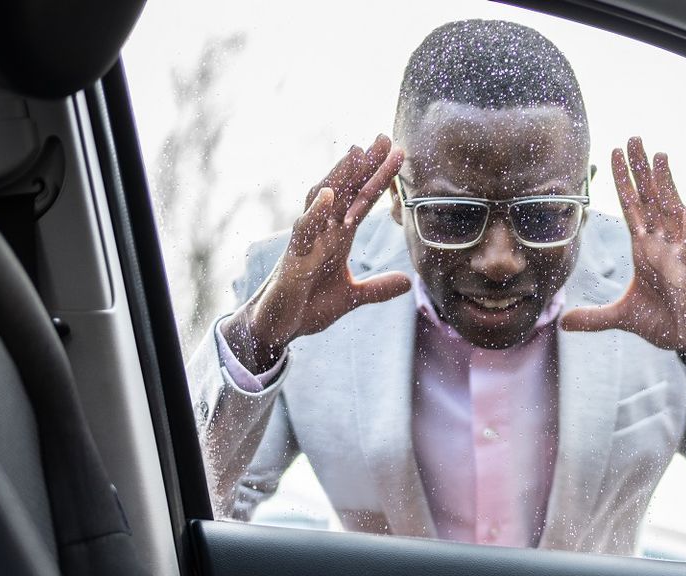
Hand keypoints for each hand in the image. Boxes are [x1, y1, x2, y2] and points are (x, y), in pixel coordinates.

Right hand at [223, 136, 410, 374]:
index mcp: (337, 237)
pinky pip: (304, 230)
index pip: (363, 201)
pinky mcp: (293, 259)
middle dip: (365, 165)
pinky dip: (317, 212)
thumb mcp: (351, 298)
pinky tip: (329, 194)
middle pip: (346, 191)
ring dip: (340, 177)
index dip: (380, 178)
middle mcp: (322, 232)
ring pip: (323, 202)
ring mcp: (307, 242)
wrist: (278, 328)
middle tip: (385, 137)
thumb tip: (407, 282)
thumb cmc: (308, 307)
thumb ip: (377, 289)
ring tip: (357, 151)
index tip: (398, 154)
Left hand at [560, 138, 685, 374]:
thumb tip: (564, 323)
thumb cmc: (664, 322)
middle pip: (649, 199)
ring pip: (671, 211)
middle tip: (633, 138)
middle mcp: (661, 244)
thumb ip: (594, 317)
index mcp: (644, 249)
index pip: (631, 207)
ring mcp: (678, 254)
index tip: (613, 152)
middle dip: (641, 170)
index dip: (622, 181)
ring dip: (666, 184)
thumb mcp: (622, 317)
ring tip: (660, 156)